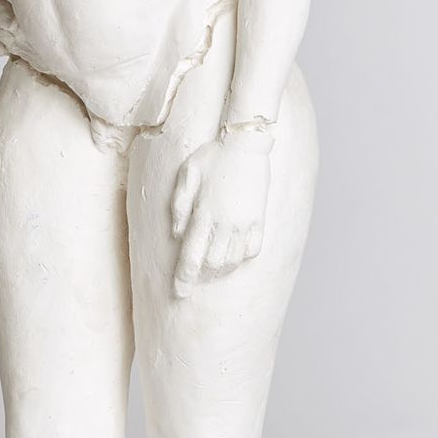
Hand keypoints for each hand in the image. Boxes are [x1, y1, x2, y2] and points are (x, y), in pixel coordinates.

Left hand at [171, 131, 272, 296]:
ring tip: (212, 270)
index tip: (179, 294)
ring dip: (221, 270)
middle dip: (201, 277)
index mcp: (204, 213)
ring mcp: (245, 223)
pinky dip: (242, 258)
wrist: (246, 143)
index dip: (184, 279)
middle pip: (212, 264)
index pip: (191, 257)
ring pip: (233, 261)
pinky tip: (234, 255)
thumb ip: (179, 204)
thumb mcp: (187, 174)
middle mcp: (225, 223)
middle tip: (193, 279)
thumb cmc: (213, 156)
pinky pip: (252, 249)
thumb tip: (178, 233)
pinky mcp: (259, 219)